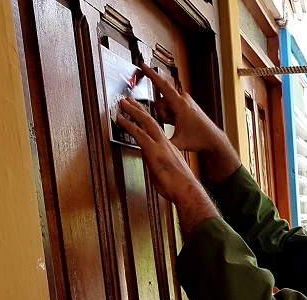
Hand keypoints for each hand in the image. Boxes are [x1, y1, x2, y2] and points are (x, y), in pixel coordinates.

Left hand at [117, 97, 218, 238]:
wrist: (186, 190)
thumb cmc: (180, 187)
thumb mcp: (168, 174)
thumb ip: (158, 167)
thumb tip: (154, 167)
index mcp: (171, 149)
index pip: (157, 131)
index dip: (148, 122)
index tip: (142, 115)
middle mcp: (166, 144)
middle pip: (152, 122)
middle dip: (140, 110)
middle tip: (131, 102)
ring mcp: (160, 145)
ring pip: (145, 123)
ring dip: (134, 112)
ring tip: (124, 104)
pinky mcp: (153, 150)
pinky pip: (138, 133)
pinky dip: (128, 125)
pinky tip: (120, 119)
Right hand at [139, 63, 222, 152]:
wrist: (212, 139)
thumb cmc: (199, 138)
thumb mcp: (177, 142)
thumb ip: (161, 140)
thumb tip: (149, 142)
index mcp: (180, 104)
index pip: (163, 86)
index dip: (151, 75)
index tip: (143, 66)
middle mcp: (183, 98)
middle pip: (161, 101)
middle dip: (162, 114)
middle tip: (172, 124)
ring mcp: (185, 100)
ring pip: (166, 104)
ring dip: (167, 115)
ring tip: (177, 124)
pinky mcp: (187, 103)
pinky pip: (171, 106)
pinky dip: (172, 114)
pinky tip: (179, 122)